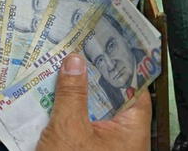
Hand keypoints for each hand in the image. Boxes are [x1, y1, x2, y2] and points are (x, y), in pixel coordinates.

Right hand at [36, 54, 150, 150]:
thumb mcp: (69, 128)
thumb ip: (72, 94)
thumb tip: (75, 62)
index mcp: (132, 130)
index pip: (135, 88)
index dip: (121, 65)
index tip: (109, 46)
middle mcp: (124, 138)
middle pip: (112, 98)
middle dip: (94, 78)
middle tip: (80, 54)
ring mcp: (106, 146)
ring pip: (94, 113)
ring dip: (78, 96)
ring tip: (64, 70)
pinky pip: (82, 128)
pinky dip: (70, 115)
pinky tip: (53, 100)